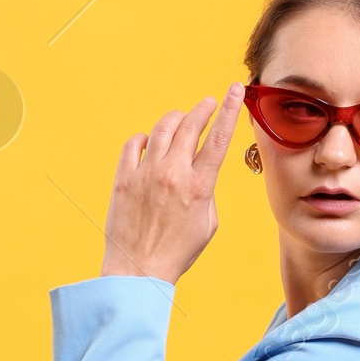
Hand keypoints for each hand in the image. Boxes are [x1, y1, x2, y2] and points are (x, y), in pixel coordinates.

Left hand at [100, 85, 243, 282]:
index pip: (219, 138)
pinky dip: (144, 139)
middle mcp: (173, 174)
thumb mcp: (208, 223)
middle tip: (207, 102)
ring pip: (162, 128)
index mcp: (199, 186)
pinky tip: (149, 142)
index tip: (235, 89)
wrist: (139, 270)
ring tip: (180, 120)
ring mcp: (146, 174)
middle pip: (190, 125)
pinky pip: (134, 144)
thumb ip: (207, 191)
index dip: (230, 109)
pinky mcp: (124, 179)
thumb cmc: (177, 252)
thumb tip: (199, 171)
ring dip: (175, 119)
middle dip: (203, 108)